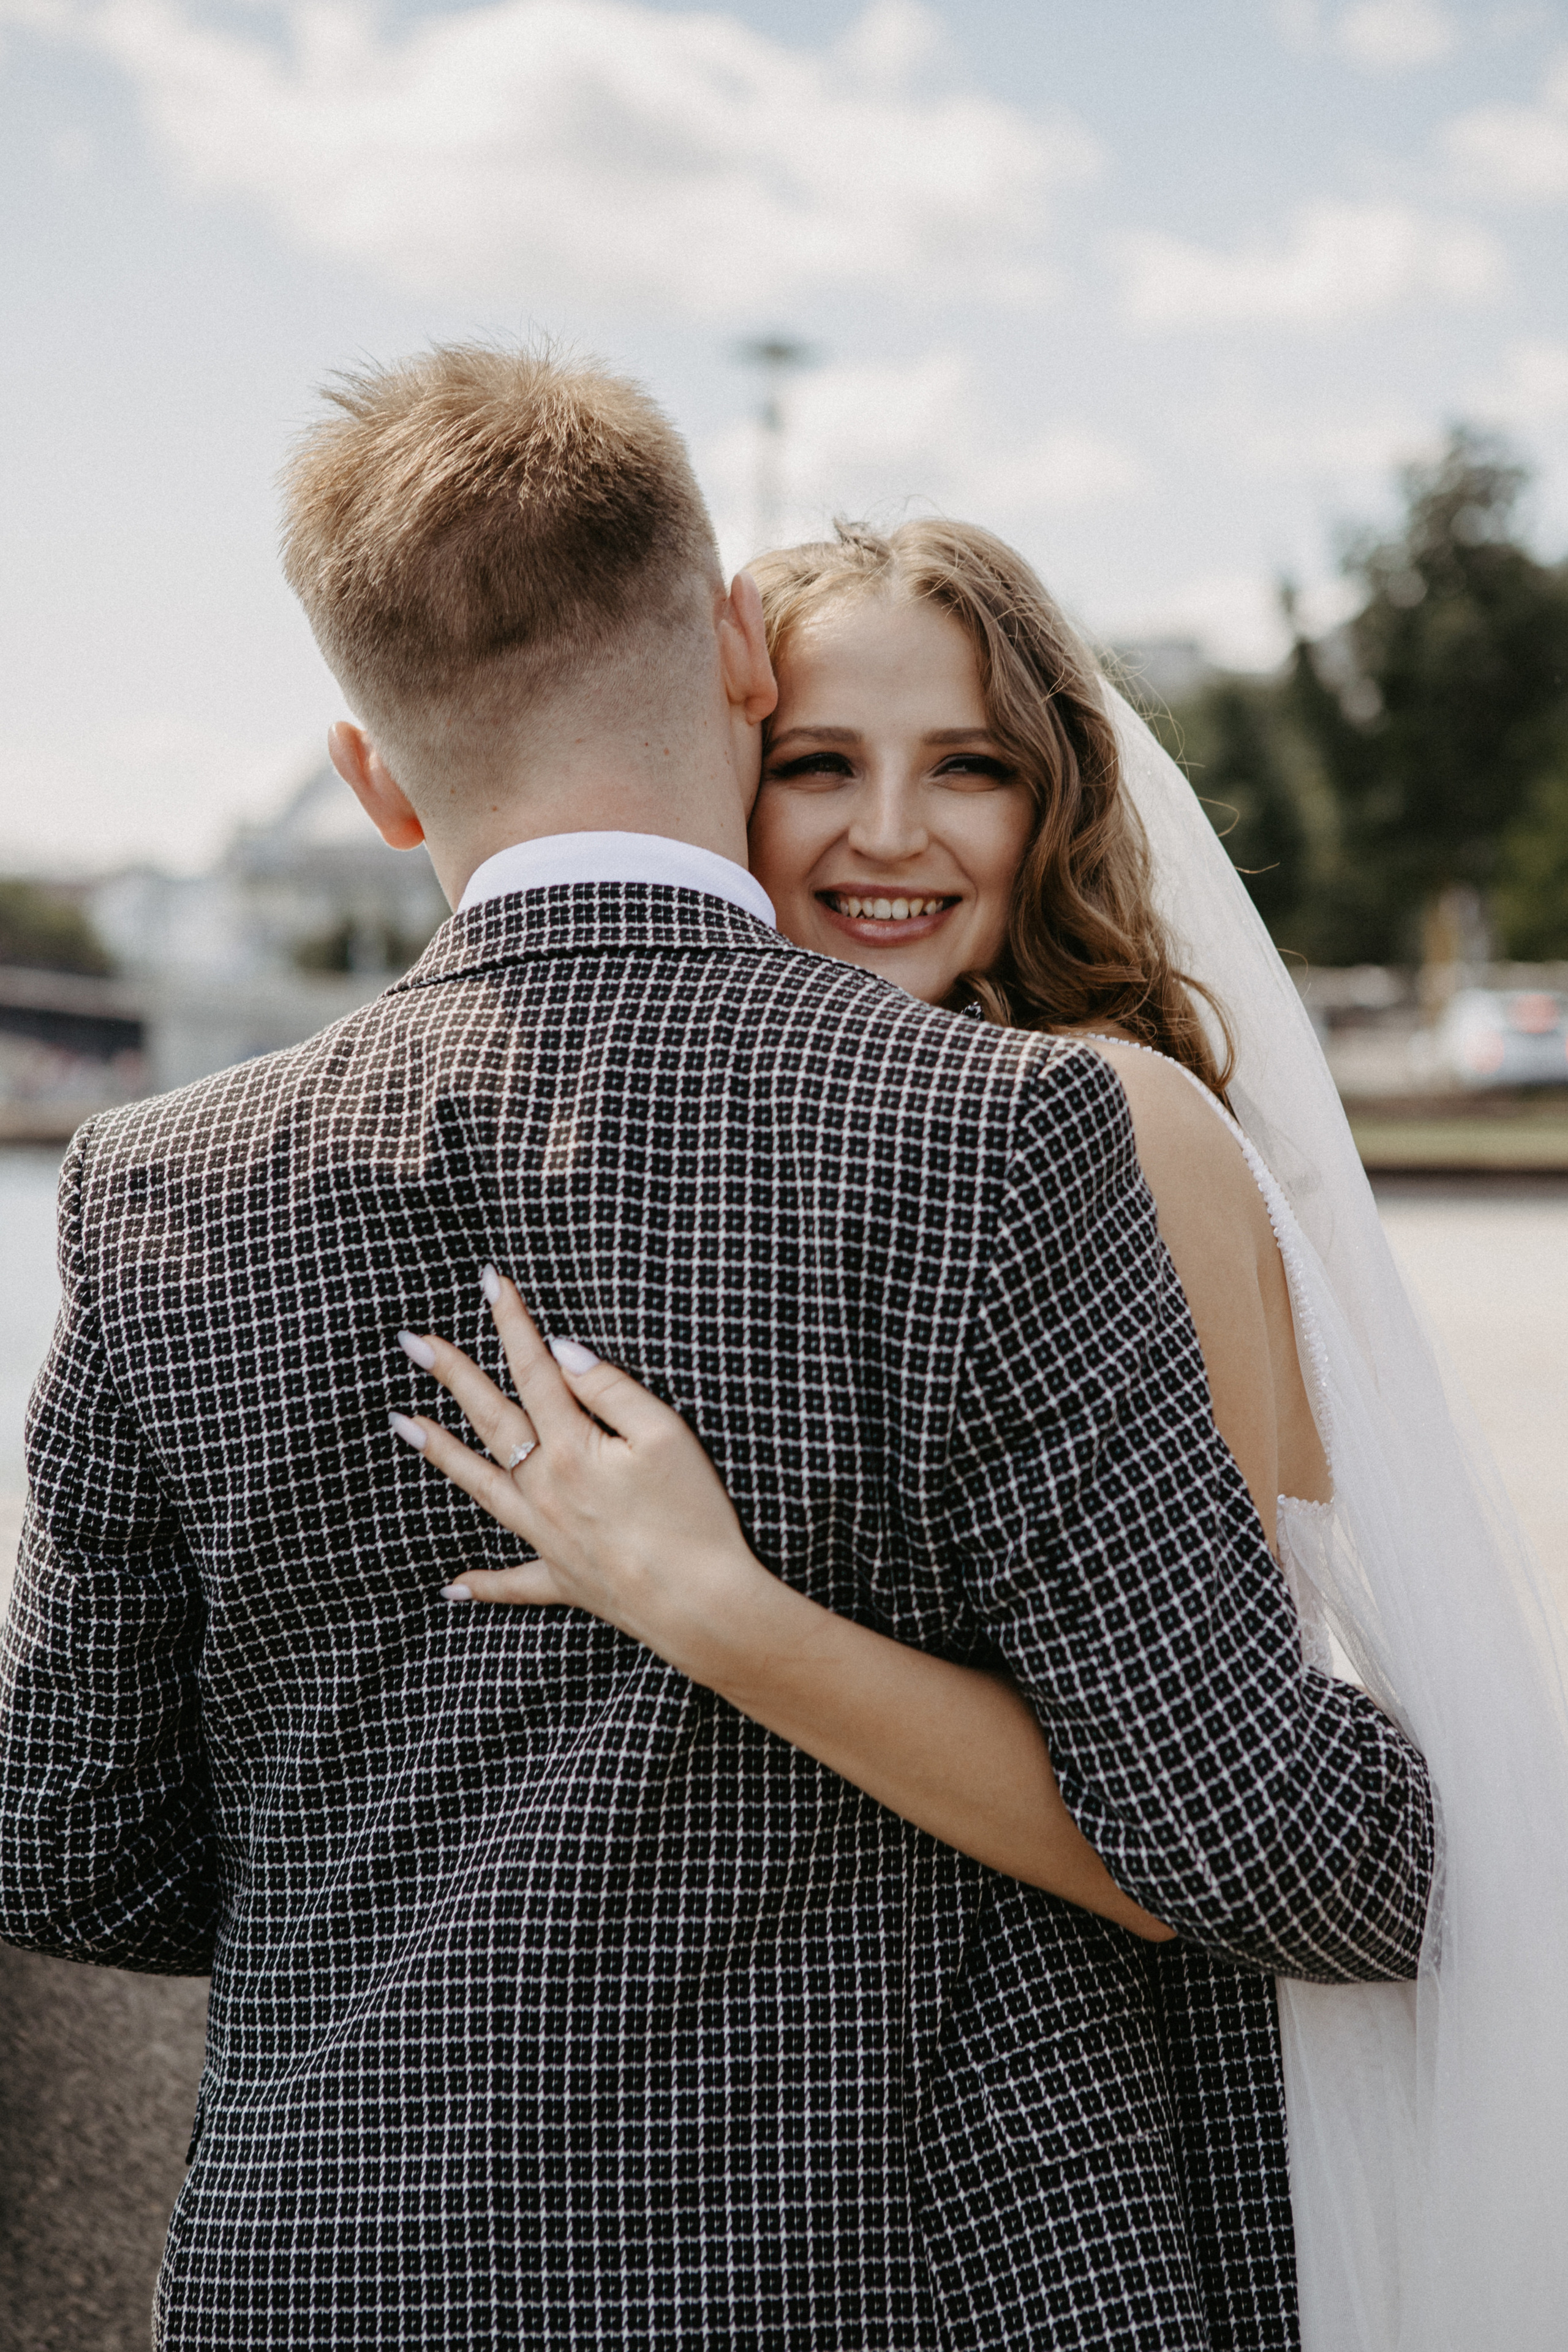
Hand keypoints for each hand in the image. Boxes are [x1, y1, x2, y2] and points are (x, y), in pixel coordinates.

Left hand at [389, 1270, 769, 1678]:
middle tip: (413, 1342)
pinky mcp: (563, 1579)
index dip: (512, 1323)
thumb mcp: (666, 1434)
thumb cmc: (693, 1517)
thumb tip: (562, 1353)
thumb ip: (610, 1388)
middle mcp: (544, 1490)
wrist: (703, 1607)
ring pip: (481, 1487)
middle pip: (490, 1420)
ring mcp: (547, 1537)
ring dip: (441, 1453)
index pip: (534, 1370)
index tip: (489, 1283)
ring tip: (403, 1424)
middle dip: (452, 1375)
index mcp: (571, 1448)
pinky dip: (482, 1581)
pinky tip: (450, 1583)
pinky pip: (513, 1581)